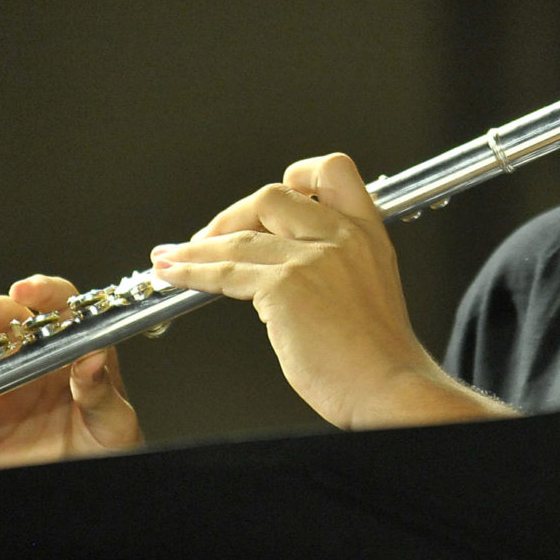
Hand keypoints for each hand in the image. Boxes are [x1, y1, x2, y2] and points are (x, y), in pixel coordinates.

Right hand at [0, 274, 142, 469]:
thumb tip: (94, 358)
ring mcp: (4, 386)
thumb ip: (100, 391)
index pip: (59, 308)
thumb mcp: (114, 421)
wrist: (81, 483)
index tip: (27, 291)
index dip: (42, 294)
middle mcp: (35, 362)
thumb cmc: (107, 448)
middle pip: (8, 322)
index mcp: (72, 352)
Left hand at [151, 153, 495, 428]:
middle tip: (208, 240)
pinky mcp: (285, 285)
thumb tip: (281, 270)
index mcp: (367, 234)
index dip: (296, 176)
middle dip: (231, 216)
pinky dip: (192, 271)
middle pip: (272, 196)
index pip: (334, 171)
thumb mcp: (368, 292)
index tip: (265, 202)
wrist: (389, 388)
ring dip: (196, 247)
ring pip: (239, 236)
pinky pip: (225, 270)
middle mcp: (341, 236)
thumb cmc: (377, 359)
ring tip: (169, 258)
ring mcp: (312, 257)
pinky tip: (174, 275)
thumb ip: (334, 268)